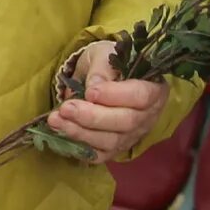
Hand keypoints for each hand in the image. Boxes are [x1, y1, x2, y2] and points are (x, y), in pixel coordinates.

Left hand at [49, 43, 169, 161]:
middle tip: (66, 109)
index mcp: (153, 89)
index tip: (90, 91)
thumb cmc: (107, 64)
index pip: (141, 96)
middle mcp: (147, 116)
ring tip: (56, 120)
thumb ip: (101, 68)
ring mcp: (132, 135)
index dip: (115, 96)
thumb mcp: (104, 54)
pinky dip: (80, 148)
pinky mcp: (115, 148)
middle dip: (92, 117)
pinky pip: (100, 155)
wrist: (102, 77)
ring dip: (80, 133)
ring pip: (111, 141)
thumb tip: (93, 88)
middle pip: (125, 123)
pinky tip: (61, 134)